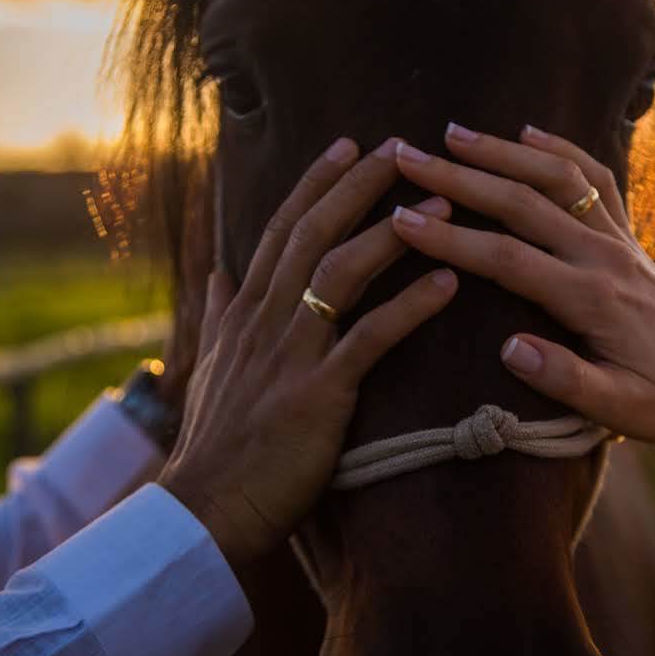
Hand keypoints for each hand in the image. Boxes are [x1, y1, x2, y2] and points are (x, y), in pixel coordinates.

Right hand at [159, 137, 456, 567]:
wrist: (204, 509)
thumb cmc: (216, 443)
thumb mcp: (210, 368)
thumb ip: (218, 315)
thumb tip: (218, 272)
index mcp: (244, 313)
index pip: (281, 230)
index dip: (315, 185)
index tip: (348, 146)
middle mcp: (264, 322)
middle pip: (312, 235)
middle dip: (357, 186)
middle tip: (400, 147)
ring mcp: (289, 356)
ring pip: (340, 274)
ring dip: (394, 234)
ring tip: (444, 204)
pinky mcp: (317, 395)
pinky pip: (369, 339)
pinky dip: (411, 307)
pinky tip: (449, 283)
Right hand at [388, 123, 654, 446]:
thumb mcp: (622, 411)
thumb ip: (567, 380)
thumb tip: (509, 349)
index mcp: (592, 299)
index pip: (507, 259)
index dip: (451, 239)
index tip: (401, 219)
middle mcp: (602, 256)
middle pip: (521, 203)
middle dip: (460, 178)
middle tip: (407, 156)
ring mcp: (617, 239)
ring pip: (556, 177)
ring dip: (502, 151)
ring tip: (452, 133)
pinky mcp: (626, 235)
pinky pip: (594, 178)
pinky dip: (561, 148)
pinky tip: (528, 130)